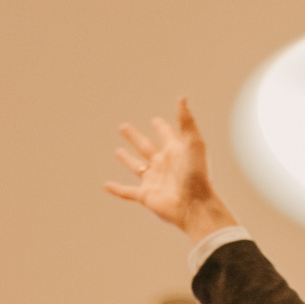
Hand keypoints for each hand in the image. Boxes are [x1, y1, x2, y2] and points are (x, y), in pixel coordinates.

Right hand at [104, 99, 238, 241]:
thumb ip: (186, 122)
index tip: (155, 121)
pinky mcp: (146, 196)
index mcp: (175, 152)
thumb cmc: (198, 175)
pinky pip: (128, 192)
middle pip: (146, 147)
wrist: (196, 206)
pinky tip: (106, 185)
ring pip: (137, 168)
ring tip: (117, 151)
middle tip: (123, 127)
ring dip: (127, 159)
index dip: (161, 127)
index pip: (166, 135)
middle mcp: (164, 165)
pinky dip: (117, 189)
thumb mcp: (193, 144)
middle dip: (135, 138)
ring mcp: (154, 181)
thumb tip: (182, 97)